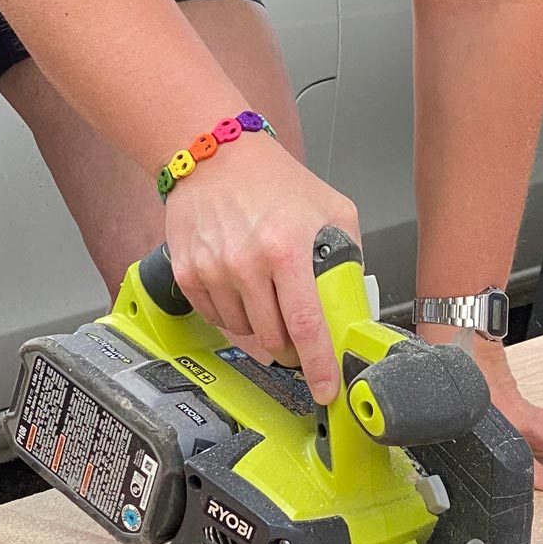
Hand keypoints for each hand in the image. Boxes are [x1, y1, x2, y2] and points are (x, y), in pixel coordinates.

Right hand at [163, 133, 359, 403]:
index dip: (318, 365)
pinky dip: (232, 316)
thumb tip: (355, 298)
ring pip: (243, 332)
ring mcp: (212, 270)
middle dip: (291, 348)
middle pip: (273, 339)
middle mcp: (246, 263)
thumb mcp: (331, 206)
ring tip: (267, 297)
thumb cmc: (274, 178)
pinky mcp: (187, 273)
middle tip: (298, 338)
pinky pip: (215, 317)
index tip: (326, 390)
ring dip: (260, 329)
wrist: (213, 153)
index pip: (306, 324)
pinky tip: (241, 290)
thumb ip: (350, 252)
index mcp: (287, 248)